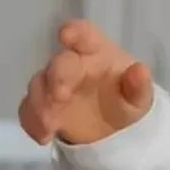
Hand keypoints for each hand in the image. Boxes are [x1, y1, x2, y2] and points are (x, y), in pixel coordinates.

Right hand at [19, 21, 153, 146]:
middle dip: (56, 78)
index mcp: (95, 52)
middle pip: (59, 64)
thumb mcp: (139, 98)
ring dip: (40, 105)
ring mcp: (53, 85)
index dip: (74, 32)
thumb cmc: (125, 100)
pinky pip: (29, 110)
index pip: (84, 34)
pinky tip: (43, 137)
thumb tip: (140, 70)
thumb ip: (139, 86)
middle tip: (59, 97)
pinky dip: (32, 122)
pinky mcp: (43, 107)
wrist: (115, 131)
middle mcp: (71, 64)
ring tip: (50, 125)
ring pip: (38, 87)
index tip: (66, 35)